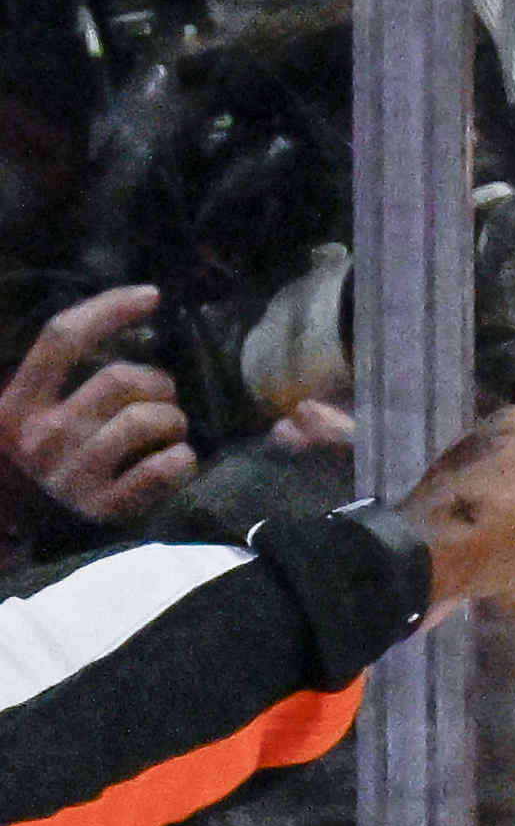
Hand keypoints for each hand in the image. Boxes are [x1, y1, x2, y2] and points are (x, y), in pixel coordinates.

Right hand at [6, 289, 194, 526]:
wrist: (22, 530)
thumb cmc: (41, 460)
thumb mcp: (28, 411)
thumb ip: (59, 374)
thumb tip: (119, 316)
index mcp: (18, 401)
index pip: (61, 336)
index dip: (109, 308)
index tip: (152, 295)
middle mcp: (43, 434)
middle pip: (118, 379)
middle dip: (157, 382)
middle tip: (163, 398)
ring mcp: (74, 474)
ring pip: (147, 420)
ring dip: (173, 420)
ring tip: (170, 431)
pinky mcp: (105, 509)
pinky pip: (163, 469)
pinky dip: (183, 460)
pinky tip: (178, 460)